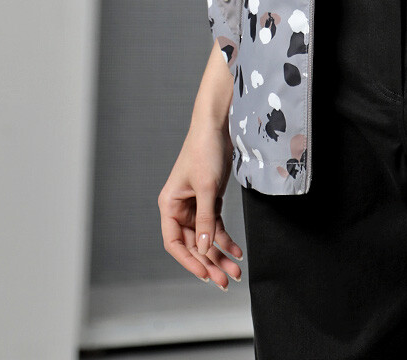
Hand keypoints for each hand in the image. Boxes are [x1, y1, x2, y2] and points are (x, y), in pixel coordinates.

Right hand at [158, 121, 242, 288]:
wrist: (218, 126)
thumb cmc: (204, 151)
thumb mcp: (207, 187)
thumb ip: (205, 219)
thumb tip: (203, 248)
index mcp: (169, 205)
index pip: (174, 242)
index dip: (189, 261)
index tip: (206, 275)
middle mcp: (180, 208)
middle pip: (192, 244)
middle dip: (209, 262)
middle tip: (225, 280)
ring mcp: (195, 206)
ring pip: (206, 238)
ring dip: (220, 254)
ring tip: (235, 271)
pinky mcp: (210, 200)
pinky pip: (216, 226)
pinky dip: (226, 239)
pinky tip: (237, 251)